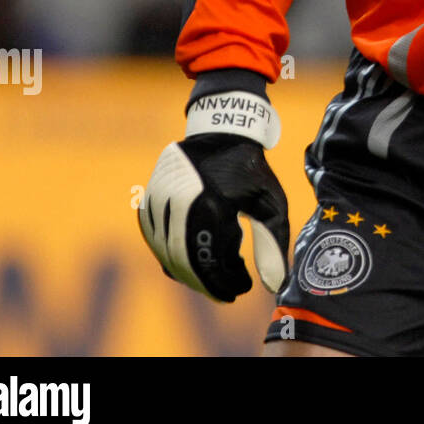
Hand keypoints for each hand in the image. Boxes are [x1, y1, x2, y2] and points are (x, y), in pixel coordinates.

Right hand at [138, 91, 289, 300]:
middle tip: (228, 291)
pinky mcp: (149, 200)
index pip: (211, 262)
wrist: (223, 132)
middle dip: (208, 282)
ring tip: (216, 272)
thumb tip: (274, 285)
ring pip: (167, 253)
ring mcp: (159, 203)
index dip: (225, 283)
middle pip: (186, 263)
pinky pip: (155, 239)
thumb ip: (272, 245)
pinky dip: (173, 254)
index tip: (242, 289)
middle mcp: (179, 206)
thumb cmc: (251, 170)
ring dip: (191, 270)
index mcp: (211, 207)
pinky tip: (196, 255)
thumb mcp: (271, 204)